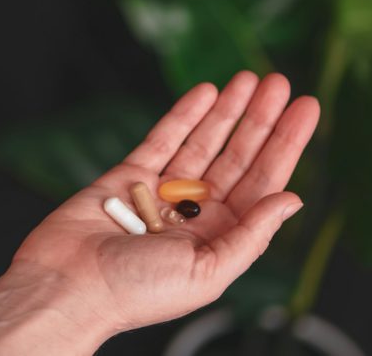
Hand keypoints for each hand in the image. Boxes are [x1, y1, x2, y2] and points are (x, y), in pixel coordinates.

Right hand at [0, 72, 319, 354]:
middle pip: (237, 157)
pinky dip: (184, 114)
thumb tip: (291, 201)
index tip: (304, 110)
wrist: (67, 285)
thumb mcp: (208, 272)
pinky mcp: (129, 175)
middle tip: (279, 83)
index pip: (262, 183)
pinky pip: (163, 138)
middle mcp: (195, 213)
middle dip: (260, 119)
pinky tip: (205, 93)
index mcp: (219, 238)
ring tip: (248, 79)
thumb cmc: (135, 292)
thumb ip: (251, 235)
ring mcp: (162, 191)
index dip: (286, 145)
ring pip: (203, 141)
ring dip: (227, 111)